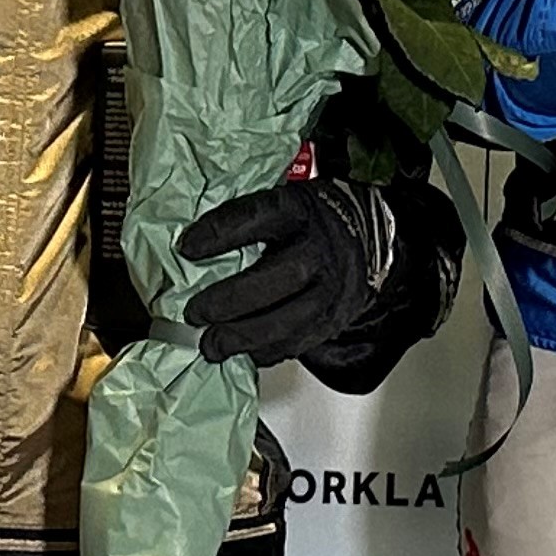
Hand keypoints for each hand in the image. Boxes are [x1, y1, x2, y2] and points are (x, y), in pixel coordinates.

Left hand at [176, 177, 457, 385]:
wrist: (369, 236)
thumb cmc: (314, 220)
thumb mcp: (285, 202)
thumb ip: (247, 221)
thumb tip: (189, 247)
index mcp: (300, 211)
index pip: (259, 216)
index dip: (221, 233)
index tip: (186, 248)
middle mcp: (320, 249)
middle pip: (278, 276)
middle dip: (231, 300)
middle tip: (196, 313)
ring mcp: (332, 288)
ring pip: (289, 319)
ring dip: (244, 337)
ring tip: (212, 346)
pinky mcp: (335, 317)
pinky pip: (300, 342)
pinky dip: (267, 352)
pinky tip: (245, 354)